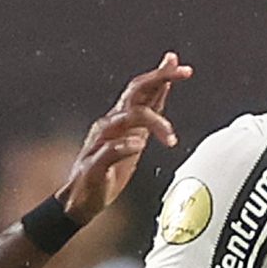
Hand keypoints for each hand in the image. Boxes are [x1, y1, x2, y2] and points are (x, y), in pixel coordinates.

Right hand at [58, 52, 192, 225]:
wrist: (82, 200)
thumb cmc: (110, 168)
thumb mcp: (138, 136)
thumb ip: (150, 112)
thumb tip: (166, 84)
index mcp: (121, 118)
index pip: (140, 88)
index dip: (162, 74)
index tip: (184, 68)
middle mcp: (110, 124)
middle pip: (133, 93)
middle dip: (159, 79)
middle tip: (182, 74)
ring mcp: (100, 143)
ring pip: (125, 119)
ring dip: (152, 121)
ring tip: (170, 136)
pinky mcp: (94, 165)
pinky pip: (109, 150)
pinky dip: (125, 146)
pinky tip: (139, 145)